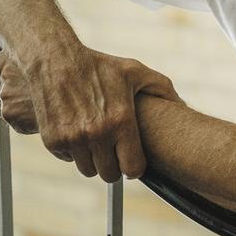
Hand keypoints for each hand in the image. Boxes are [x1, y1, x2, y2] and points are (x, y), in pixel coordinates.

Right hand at [0, 47, 182, 181]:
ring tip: (97, 141)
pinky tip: (77, 133)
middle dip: (114, 166)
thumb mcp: (134, 71)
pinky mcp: (53, 140)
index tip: (132, 162)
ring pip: (88, 170)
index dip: (134, 168)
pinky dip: (73, 151)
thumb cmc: (99, 66)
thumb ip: (161, 87)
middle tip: (114, 152)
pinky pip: (68, 159)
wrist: (54, 60)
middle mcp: (98, 133)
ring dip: (93, 160)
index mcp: (121, 121)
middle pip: (110, 175)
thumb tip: (181, 104)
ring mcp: (73, 139)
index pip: (133, 168)